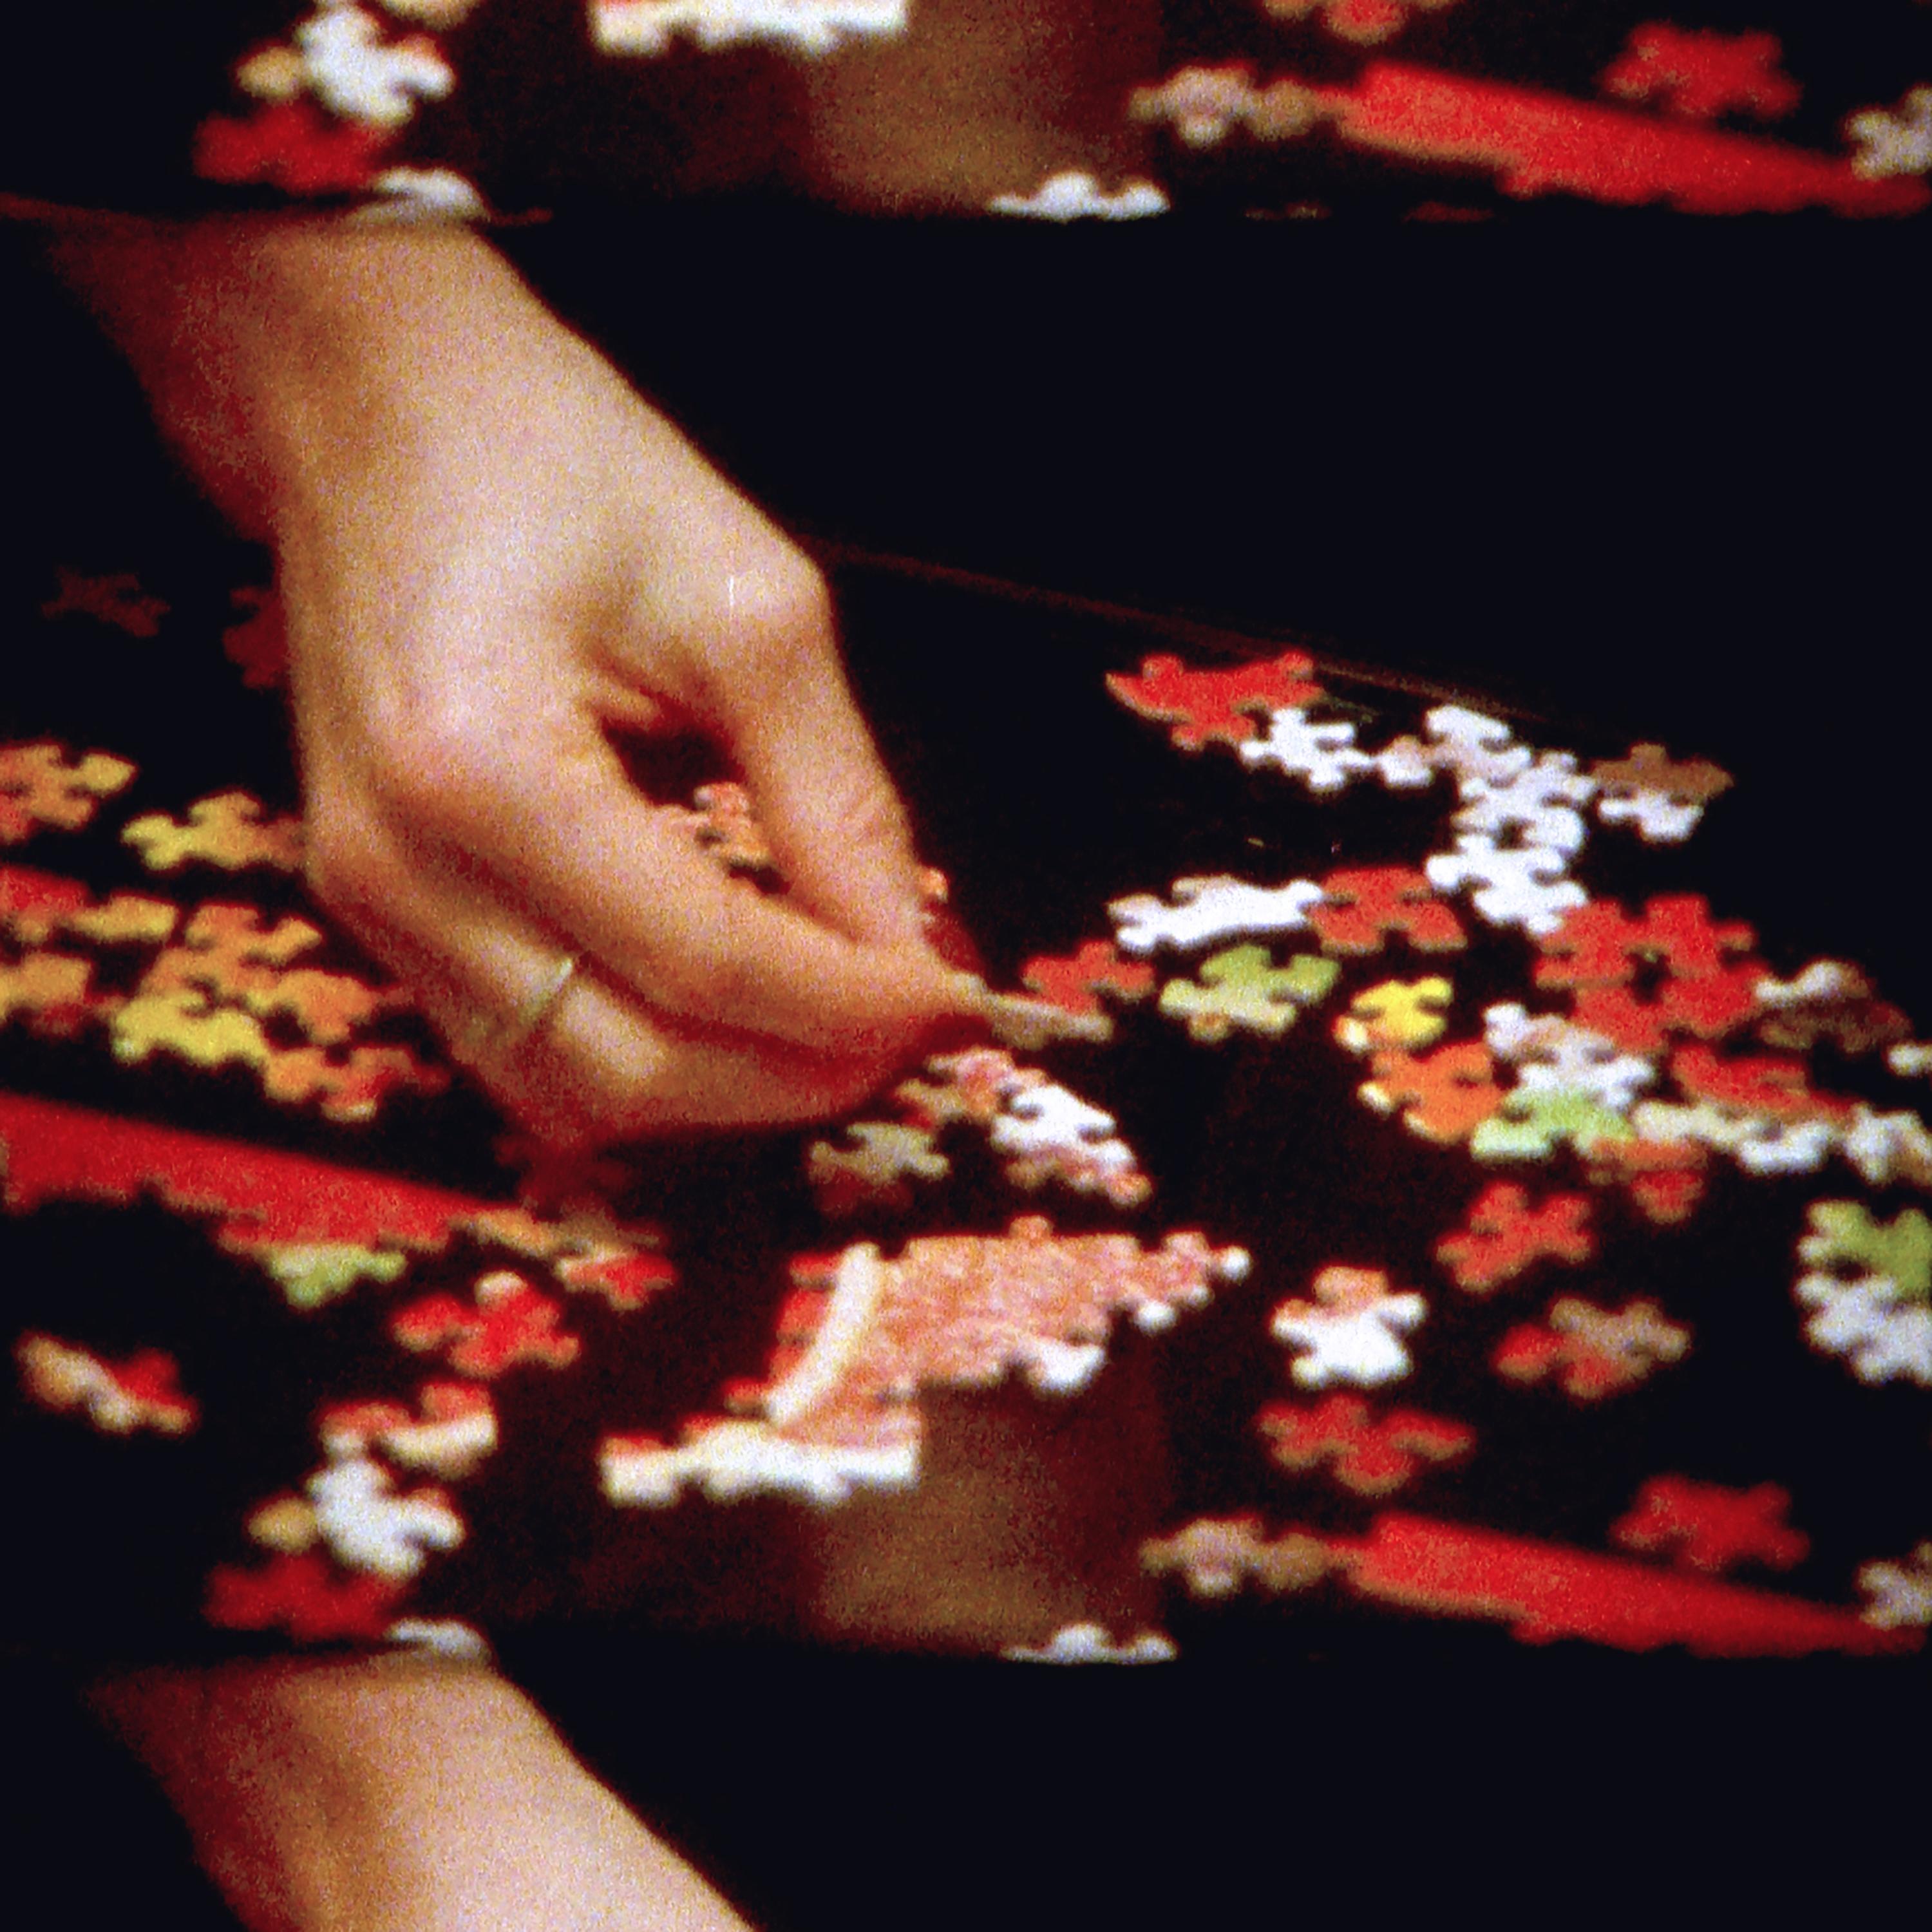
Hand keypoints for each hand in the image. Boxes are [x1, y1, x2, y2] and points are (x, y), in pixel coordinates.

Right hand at [55, 222, 975, 1141]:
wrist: (369, 409)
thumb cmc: (554, 464)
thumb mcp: (745, 605)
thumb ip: (835, 795)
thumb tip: (913, 945)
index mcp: (482, 769)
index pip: (702, 960)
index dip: (847, 1005)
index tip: (953, 999)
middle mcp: (399, 867)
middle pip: (629, 1066)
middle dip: (795, 1074)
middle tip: (910, 1031)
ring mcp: (367, 902)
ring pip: (570, 1090)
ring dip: (722, 1090)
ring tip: (836, 1037)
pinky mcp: (372, 910)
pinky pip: (521, 1050)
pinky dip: (645, 1062)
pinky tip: (734, 1021)